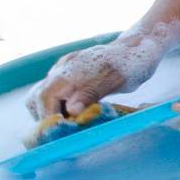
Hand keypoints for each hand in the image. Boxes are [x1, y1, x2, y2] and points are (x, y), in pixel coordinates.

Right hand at [31, 33, 168, 119]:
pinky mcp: (72, 76)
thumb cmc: (132, 62)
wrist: (141, 45)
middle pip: (38, 98)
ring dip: (52, 114)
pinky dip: (60, 108)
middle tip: (65, 132)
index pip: (44, 98)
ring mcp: (65, 71)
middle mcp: (62, 69)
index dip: (48, 118)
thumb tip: (72, 110)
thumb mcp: (116, 80)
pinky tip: (75, 117)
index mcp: (69, 70)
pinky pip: (57, 94)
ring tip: (70, 126)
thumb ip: (92, 93)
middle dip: (47, 118)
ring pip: (44, 97)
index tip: (58, 134)